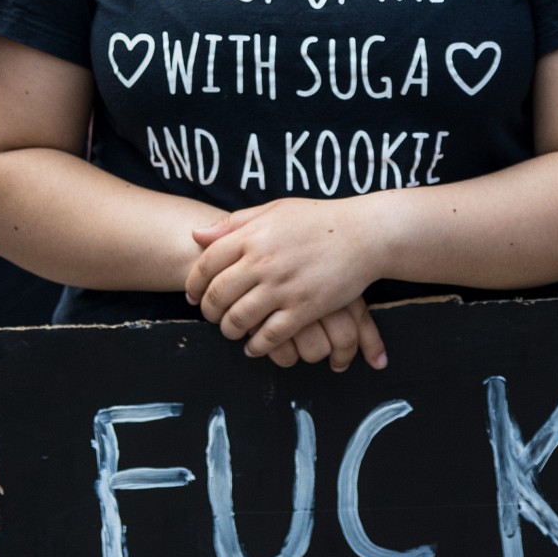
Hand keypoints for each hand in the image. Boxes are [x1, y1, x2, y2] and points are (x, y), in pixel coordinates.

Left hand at [186, 199, 388, 364]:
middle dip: (209, 311)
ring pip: (240, 319)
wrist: (364, 234)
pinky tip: (255, 347)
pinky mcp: (305, 308)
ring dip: (229, 331)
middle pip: (218, 295)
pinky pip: (270, 335)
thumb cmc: (318, 220)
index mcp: (251, 235)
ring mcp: (283, 286)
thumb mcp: (274, 210)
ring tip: (232, 331)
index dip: (194, 284)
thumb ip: (234, 223)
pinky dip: (257, 346)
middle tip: (211, 317)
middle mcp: (262, 261)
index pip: (207, 264)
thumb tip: (196, 235)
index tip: (193, 295)